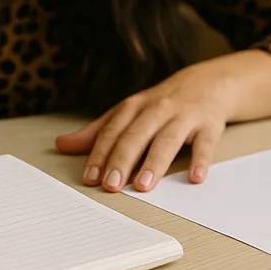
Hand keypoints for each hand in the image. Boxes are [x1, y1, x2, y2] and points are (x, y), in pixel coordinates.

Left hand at [55, 62, 236, 192]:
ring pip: (167, 139)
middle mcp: (157, 110)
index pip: (112, 131)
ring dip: (155, 162)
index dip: (100, 154)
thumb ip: (98, 132)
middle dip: (122, 160)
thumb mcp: (128, 112)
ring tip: (144, 185)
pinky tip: (195, 177)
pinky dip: (201, 160)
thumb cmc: (162, 103)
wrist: (208, 83)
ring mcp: (184, 116)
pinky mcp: (209, 125)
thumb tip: (62, 145)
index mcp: (134, 107)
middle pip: (136, 135)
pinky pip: (205, 144)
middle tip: (111, 186)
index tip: (90, 178)